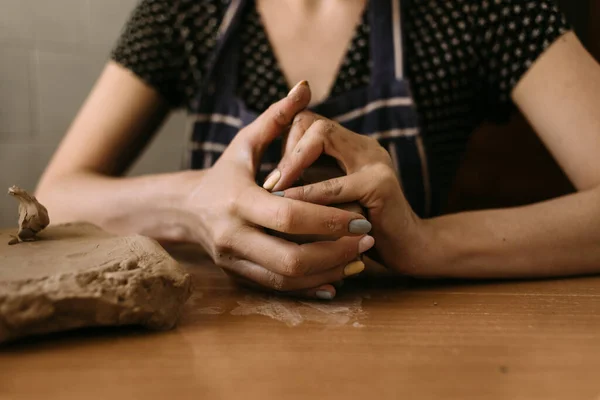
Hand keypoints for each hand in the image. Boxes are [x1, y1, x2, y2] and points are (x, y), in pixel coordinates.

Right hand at [182, 82, 374, 298]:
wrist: (186, 209)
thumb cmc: (225, 172)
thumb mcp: (245, 143)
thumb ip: (276, 118)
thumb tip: (304, 87)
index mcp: (238, 201)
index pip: (289, 216)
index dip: (329, 219)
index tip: (361, 216)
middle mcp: (233, 236)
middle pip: (292, 257)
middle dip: (335, 252)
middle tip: (366, 240)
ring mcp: (235, 260)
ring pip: (288, 278)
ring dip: (328, 271)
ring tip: (359, 259)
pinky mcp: (239, 275)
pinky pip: (279, 288)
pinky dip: (310, 286)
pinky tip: (337, 277)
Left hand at [270, 111, 424, 274]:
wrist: (406, 250)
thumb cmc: (359, 228)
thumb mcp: (330, 200)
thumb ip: (308, 184)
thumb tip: (265, 183)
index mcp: (349, 147)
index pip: (307, 121)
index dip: (284, 142)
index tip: (268, 175)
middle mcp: (362, 146)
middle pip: (312, 121)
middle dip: (286, 148)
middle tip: (268, 182)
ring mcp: (374, 160)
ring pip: (321, 137)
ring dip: (291, 164)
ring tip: (272, 190)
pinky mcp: (381, 184)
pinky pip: (336, 183)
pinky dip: (310, 194)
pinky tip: (292, 208)